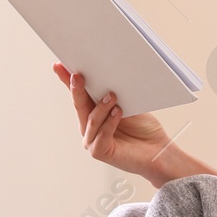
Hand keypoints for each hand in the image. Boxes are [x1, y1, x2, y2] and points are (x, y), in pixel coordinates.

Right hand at [53, 63, 175, 182]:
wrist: (157, 150)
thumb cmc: (143, 128)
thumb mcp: (128, 104)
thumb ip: (114, 94)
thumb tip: (106, 75)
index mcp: (93, 111)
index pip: (79, 94)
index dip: (67, 80)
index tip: (60, 65)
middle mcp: (89, 126)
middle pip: (80, 105)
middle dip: (77, 89)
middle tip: (77, 75)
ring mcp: (92, 139)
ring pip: (91, 119)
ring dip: (101, 107)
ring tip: (112, 96)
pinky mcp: (99, 151)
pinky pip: (101, 135)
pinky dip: (110, 123)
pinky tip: (118, 113)